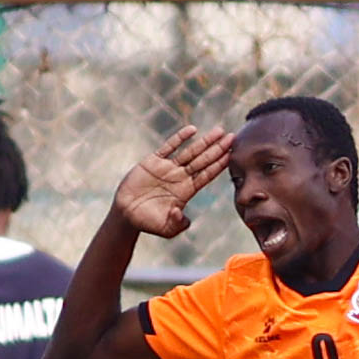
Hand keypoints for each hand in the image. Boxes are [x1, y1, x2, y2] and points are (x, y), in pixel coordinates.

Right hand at [112, 125, 234, 238]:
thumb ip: (178, 224)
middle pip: (203, 161)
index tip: (232, 155)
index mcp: (186, 191)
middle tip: (233, 137)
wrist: (126, 214)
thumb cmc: (148, 223)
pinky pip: (169, 147)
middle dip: (218, 149)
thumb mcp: (166, 229)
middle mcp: (180, 177)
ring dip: (205, 142)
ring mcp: (167, 168)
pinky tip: (192, 129)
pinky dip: (180, 138)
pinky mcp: (153, 162)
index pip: (207, 175)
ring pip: (190, 152)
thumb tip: (182, 214)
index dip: (220, 165)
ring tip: (219, 131)